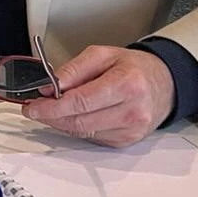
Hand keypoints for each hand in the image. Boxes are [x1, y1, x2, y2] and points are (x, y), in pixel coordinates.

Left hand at [20, 45, 173, 147]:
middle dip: (51, 116)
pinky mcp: (127, 141)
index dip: (51, 107)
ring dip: (61, 123)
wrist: (164, 83)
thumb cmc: (135, 68)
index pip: (80, 102)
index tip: (33, 106)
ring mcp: (131, 130)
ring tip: (51, 110)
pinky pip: (92, 138)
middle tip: (35, 109)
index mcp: (127, 85)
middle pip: (79, 121)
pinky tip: (73, 116)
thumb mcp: (102, 55)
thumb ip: (73, 70)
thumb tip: (49, 86)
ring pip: (83, 133)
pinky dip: (77, 128)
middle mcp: (132, 111)